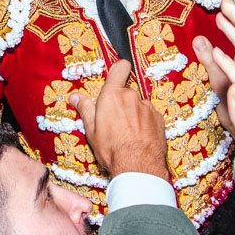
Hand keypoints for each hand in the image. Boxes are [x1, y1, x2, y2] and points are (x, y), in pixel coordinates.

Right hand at [69, 59, 168, 179]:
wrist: (138, 167)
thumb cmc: (112, 149)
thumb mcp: (91, 130)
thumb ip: (85, 109)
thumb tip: (75, 97)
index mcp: (112, 95)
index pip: (120, 68)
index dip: (119, 69)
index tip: (117, 75)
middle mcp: (131, 96)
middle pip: (126, 92)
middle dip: (121, 103)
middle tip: (114, 122)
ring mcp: (147, 107)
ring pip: (138, 106)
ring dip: (134, 115)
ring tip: (128, 134)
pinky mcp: (158, 119)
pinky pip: (149, 116)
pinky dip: (145, 124)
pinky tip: (140, 138)